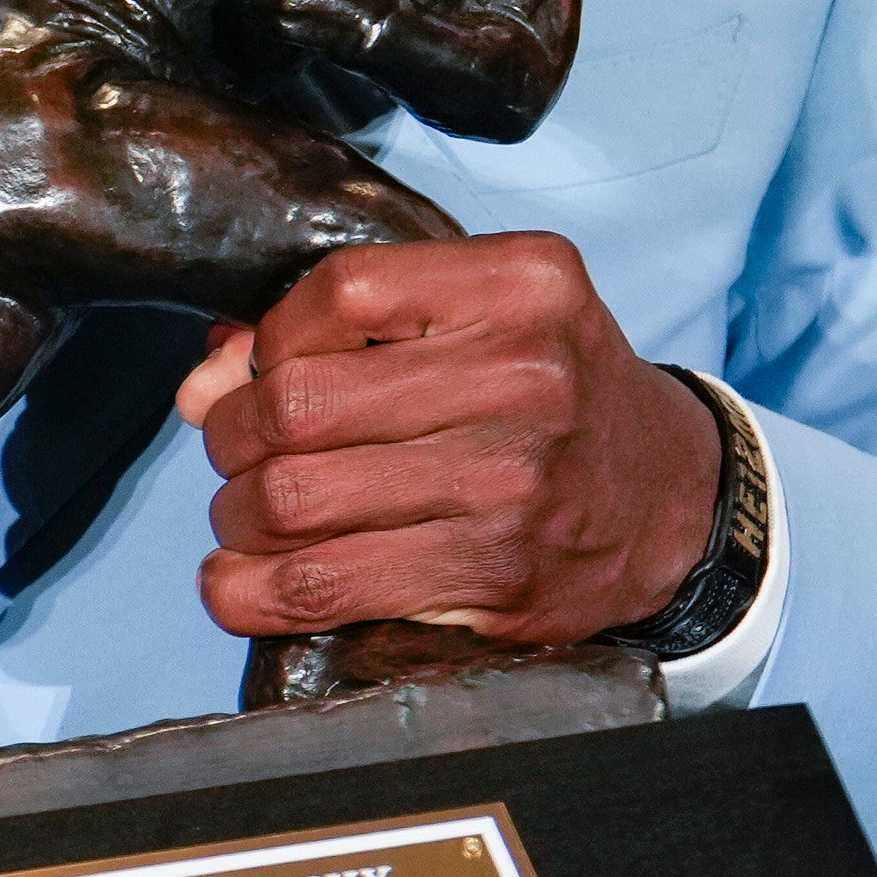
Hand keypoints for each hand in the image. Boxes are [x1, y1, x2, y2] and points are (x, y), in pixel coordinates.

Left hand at [176, 233, 721, 649]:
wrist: (670, 500)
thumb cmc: (553, 396)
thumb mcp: (486, 320)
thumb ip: (346, 331)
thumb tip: (206, 386)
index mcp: (523, 286)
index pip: (341, 291)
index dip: (268, 341)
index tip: (260, 374)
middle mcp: (525, 376)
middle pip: (298, 404)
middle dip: (233, 437)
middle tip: (238, 455)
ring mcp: (513, 482)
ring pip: (294, 500)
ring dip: (237, 515)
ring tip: (246, 517)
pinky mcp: (495, 575)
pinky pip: (324, 585)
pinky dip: (251, 591)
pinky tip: (241, 583)